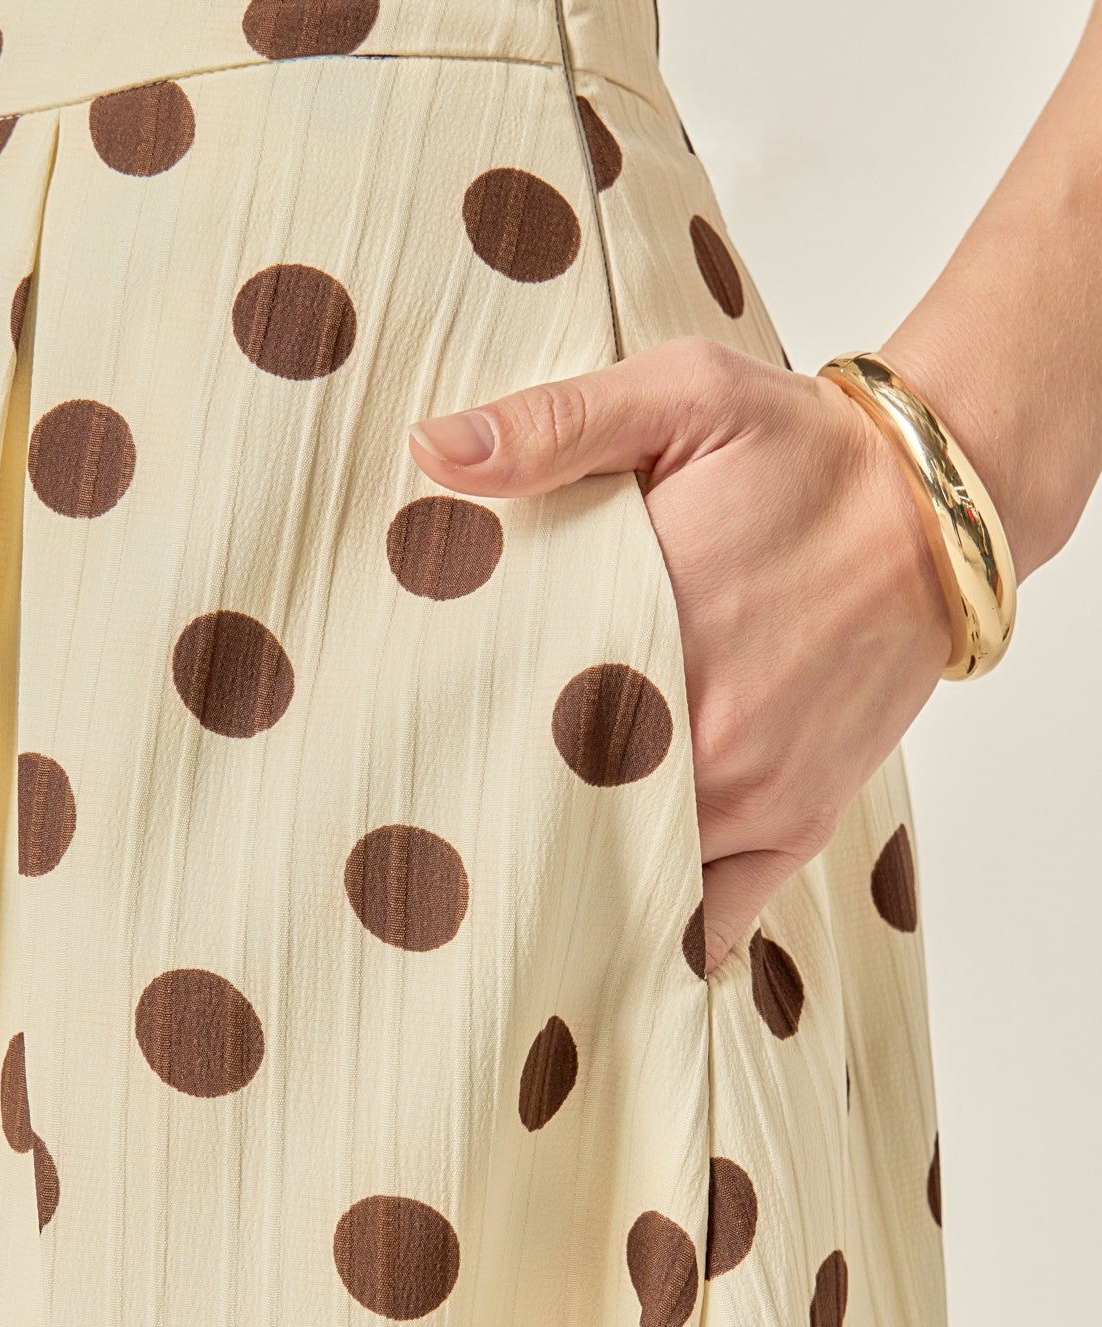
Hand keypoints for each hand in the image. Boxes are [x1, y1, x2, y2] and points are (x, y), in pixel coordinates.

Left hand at [407, 338, 954, 972]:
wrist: (938, 508)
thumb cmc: (805, 450)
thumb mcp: (682, 396)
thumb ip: (555, 426)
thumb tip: (435, 452)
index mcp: (653, 633)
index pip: (513, 724)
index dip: (445, 748)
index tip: (389, 757)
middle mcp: (706, 739)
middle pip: (560, 817)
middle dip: (491, 822)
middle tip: (414, 826)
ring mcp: (756, 794)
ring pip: (629, 879)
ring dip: (564, 879)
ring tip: (485, 884)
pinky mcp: (799, 821)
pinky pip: (713, 916)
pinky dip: (656, 930)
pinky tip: (595, 929)